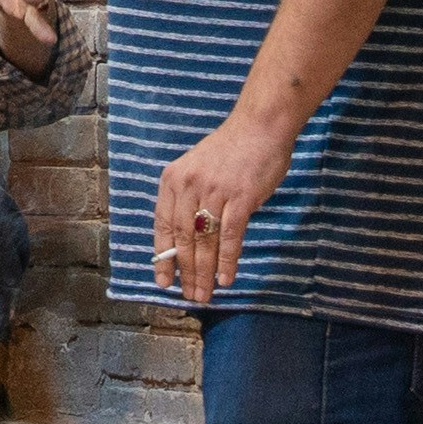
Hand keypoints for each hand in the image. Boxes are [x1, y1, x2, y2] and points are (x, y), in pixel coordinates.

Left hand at [152, 113, 289, 302]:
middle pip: (183, 238)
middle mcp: (189, 186)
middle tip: (189, 296)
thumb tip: (186, 240)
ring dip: (204, 272)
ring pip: (204, 241)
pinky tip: (225, 278)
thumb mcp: (197, 169)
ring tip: (205, 294)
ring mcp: (214, 192)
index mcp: (173, 180)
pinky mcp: (240, 198)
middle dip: (185, 272)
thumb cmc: (230, 151)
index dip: (163, 257)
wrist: (259, 127)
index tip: (163, 281)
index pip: (162, 225)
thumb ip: (189, 199)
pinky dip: (227, 260)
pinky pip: (230, 236)